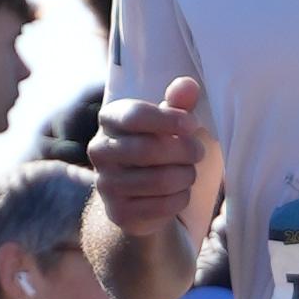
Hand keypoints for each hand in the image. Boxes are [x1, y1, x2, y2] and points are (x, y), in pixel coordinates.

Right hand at [88, 75, 208, 235]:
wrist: (138, 194)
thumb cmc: (157, 145)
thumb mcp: (168, 121)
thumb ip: (178, 102)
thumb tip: (188, 85)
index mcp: (109, 119)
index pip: (136, 116)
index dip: (170, 120)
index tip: (193, 125)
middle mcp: (100, 150)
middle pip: (149, 150)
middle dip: (185, 151)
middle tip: (199, 151)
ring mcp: (106, 184)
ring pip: (159, 180)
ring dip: (186, 176)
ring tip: (189, 172)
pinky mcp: (118, 213)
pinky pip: (162, 205)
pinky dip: (181, 198)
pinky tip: (180, 192)